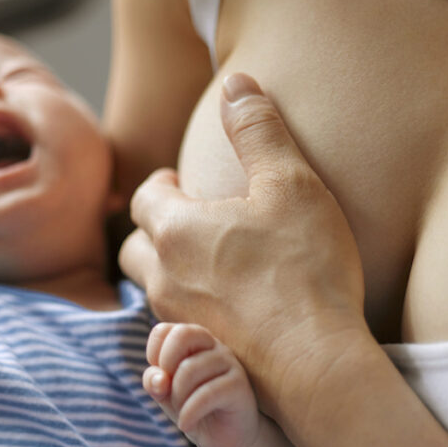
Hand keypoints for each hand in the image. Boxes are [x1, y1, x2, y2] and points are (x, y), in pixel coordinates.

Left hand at [120, 73, 366, 416]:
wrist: (314, 363)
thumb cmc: (305, 269)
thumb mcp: (291, 183)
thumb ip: (259, 130)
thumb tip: (235, 83)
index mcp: (174, 230)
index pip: (144, 196)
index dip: (161, 184)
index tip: (181, 181)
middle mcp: (164, 278)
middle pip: (133, 247)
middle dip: (150, 229)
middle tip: (184, 221)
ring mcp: (178, 321)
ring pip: (152, 289)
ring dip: (168, 270)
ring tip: (204, 263)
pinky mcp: (199, 354)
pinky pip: (177, 324)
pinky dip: (190, 308)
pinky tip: (224, 309)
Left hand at [143, 322, 259, 446]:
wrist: (226, 438)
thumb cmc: (194, 409)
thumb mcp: (166, 395)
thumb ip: (154, 382)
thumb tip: (159, 379)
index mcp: (195, 342)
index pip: (164, 330)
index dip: (154, 354)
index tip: (161, 377)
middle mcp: (214, 347)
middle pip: (183, 334)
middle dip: (166, 363)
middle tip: (169, 389)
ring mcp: (230, 363)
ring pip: (189, 369)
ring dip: (177, 397)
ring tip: (182, 413)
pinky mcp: (239, 386)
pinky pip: (207, 394)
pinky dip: (189, 413)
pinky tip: (186, 425)